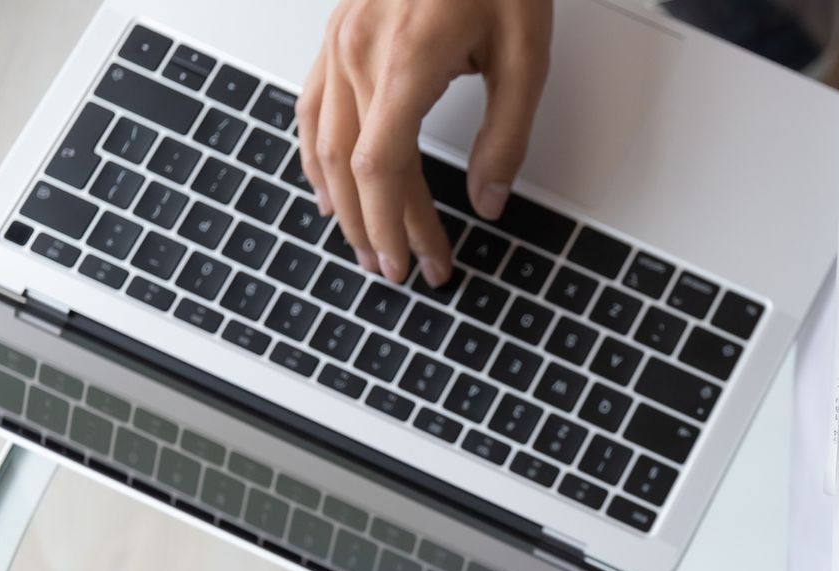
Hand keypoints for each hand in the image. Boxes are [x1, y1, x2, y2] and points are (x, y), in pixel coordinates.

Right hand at [298, 0, 552, 286]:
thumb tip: (490, 200)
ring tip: (366, 245)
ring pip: (320, 140)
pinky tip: (328, 186)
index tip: (423, 262)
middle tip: (401, 271)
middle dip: (375, 228)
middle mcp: (360, 50)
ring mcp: (340, 38)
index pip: (384, 168)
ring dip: (342, 203)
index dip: (400, 225)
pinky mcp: (338, 30)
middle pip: (350, 166)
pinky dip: (316, 156)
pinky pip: (311, 104)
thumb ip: (506, 137)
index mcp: (408, 60)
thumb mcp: (526, 58)